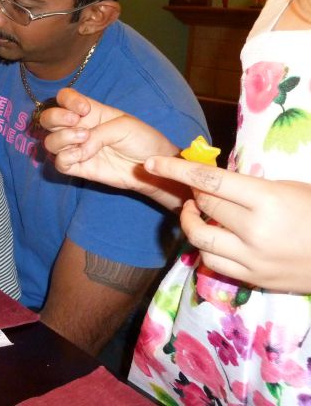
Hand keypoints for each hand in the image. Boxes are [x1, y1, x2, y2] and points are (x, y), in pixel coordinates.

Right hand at [41, 88, 184, 208]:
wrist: (152, 167)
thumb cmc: (142, 140)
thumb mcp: (124, 127)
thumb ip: (99, 133)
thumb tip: (80, 147)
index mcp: (90, 112)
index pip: (64, 98)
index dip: (67, 100)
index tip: (84, 109)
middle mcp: (79, 128)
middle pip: (48, 118)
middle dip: (56, 117)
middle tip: (76, 122)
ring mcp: (77, 148)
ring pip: (50, 142)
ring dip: (62, 138)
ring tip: (83, 141)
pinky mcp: (78, 167)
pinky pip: (58, 163)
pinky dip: (65, 158)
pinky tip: (81, 157)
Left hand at [145, 155, 310, 292]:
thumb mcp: (289, 188)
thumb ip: (249, 186)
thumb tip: (210, 180)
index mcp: (266, 200)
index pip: (209, 181)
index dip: (176, 169)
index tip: (152, 163)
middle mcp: (255, 231)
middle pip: (204, 207)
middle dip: (194, 193)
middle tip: (198, 187)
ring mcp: (252, 259)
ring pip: (199, 238)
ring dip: (191, 221)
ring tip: (197, 211)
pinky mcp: (253, 279)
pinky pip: (213, 261)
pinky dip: (206, 246)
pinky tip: (213, 235)